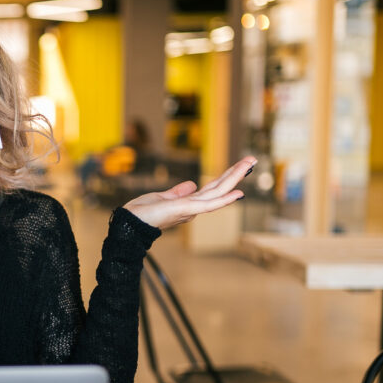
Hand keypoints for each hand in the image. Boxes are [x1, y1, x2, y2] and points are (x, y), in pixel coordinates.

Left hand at [123, 156, 254, 229]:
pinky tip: (237, 193)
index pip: (212, 188)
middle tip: (253, 159)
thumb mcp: (162, 197)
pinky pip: (208, 204)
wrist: (130, 223)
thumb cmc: (143, 213)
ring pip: (218, 192)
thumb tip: (192, 184)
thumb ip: (178, 192)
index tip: (240, 165)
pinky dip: (223, 199)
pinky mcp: (185, 210)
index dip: (226, 177)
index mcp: (188, 203)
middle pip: (219, 187)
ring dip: (234, 178)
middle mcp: (193, 207)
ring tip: (249, 165)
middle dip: (236, 173)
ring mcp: (191, 209)